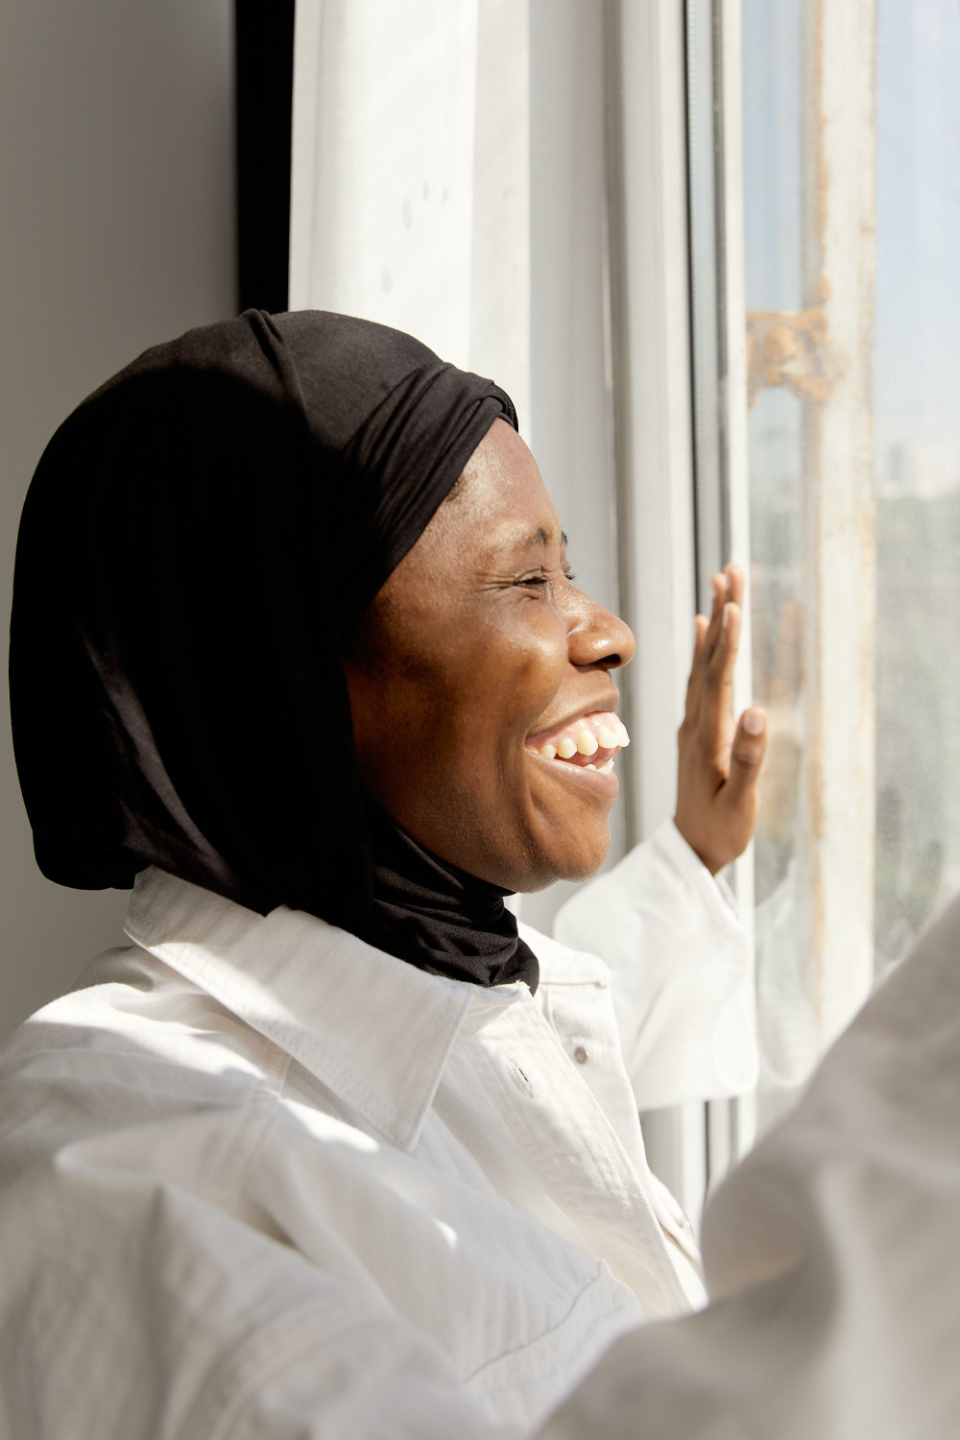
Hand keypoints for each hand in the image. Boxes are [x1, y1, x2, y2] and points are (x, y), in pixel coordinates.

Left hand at [674, 565, 766, 874]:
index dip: (726, 641)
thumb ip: (746, 759)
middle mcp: (696, 721)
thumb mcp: (738, 802)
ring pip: (703, 661)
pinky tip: (703, 625)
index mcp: (707, 735)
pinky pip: (700, 676)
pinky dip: (703, 647)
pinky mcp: (698, 726)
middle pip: (709, 658)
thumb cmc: (720, 830)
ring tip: (722, 583)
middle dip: (722, 613)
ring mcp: (695, 722)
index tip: (733, 604)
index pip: (717, 678)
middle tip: (730, 570)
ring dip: (714, 621)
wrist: (690, 850)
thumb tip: (758, 713)